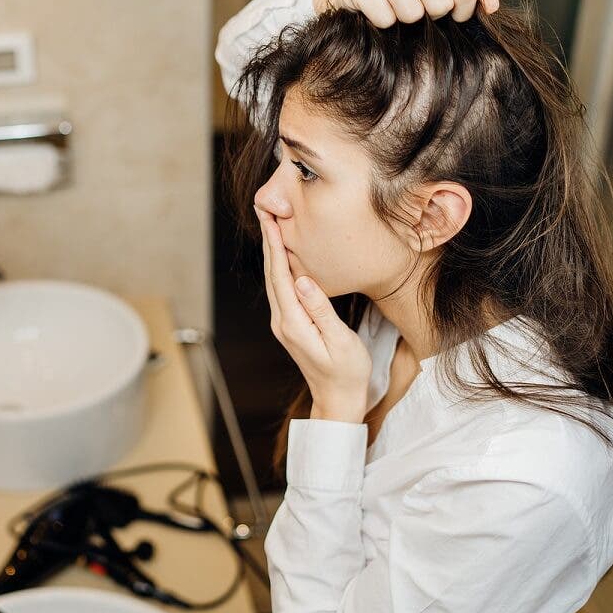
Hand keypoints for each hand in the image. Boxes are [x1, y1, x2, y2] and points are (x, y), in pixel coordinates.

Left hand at [255, 206, 370, 423]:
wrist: (338, 401)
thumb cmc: (346, 373)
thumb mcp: (340, 341)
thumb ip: (320, 310)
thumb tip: (303, 280)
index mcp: (293, 323)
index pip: (280, 276)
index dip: (275, 246)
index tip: (271, 220)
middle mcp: (282, 322)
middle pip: (271, 274)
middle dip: (268, 242)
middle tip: (265, 211)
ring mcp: (284, 325)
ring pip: (274, 281)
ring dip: (272, 253)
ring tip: (271, 226)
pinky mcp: (290, 326)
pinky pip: (281, 291)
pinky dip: (279, 268)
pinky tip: (283, 257)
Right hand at [313, 0, 499, 26]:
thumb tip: (492, 6)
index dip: (461, 13)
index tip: (452, 14)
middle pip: (440, 4)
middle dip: (431, 16)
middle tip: (420, 9)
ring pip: (412, 13)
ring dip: (406, 20)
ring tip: (399, 9)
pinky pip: (385, 19)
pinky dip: (384, 23)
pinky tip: (381, 9)